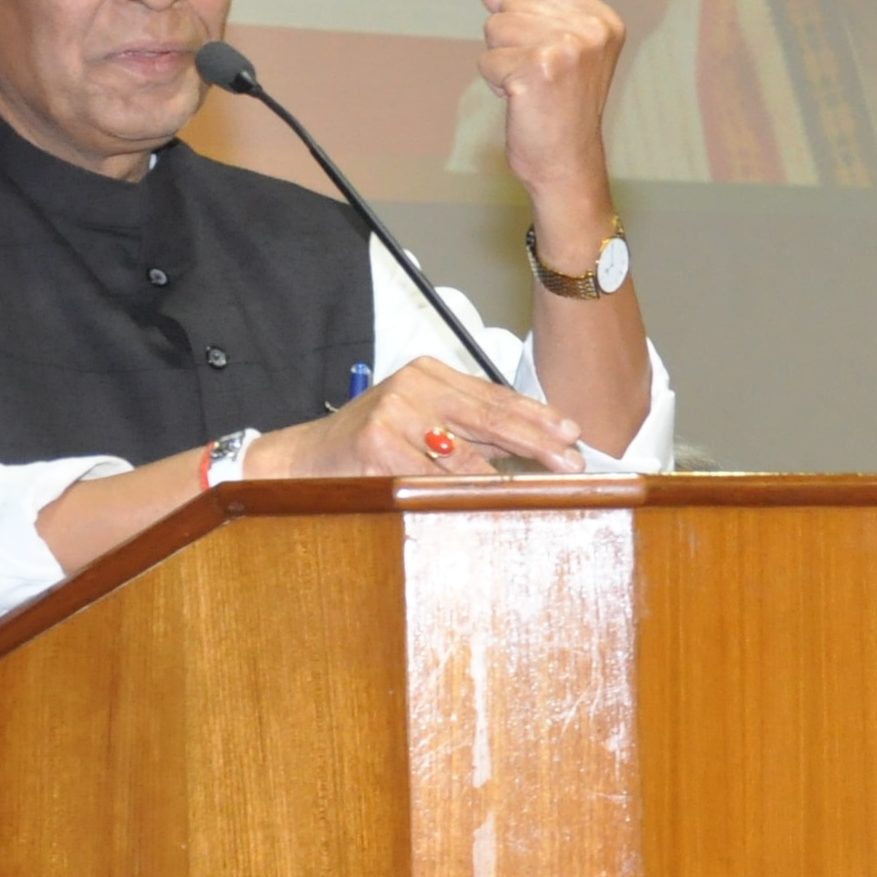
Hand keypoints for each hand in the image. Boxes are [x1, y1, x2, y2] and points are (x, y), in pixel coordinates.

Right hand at [253, 358, 589, 480]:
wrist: (303, 459)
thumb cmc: (372, 444)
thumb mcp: (425, 424)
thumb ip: (473, 431)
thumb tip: (537, 446)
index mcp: (431, 374)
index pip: (495, 396)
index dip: (537, 416)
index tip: (572, 434)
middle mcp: (415, 385)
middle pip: (490, 417)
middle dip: (537, 442)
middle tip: (573, 462)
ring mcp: (395, 412)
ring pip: (466, 453)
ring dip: (507, 475)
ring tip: (543, 487)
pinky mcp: (379, 443)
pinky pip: (433, 476)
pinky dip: (461, 492)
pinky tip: (488, 501)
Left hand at [476, 0, 626, 224]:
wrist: (568, 165)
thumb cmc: (560, 110)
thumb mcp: (549, 48)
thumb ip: (520, 8)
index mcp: (604, 20)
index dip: (532, 16)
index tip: (554, 55)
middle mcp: (592, 29)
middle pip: (514, 4)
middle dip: (513, 41)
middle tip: (541, 77)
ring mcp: (568, 47)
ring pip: (496, 28)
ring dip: (502, 61)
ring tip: (531, 88)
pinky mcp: (539, 68)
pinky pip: (488, 59)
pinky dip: (496, 83)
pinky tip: (523, 101)